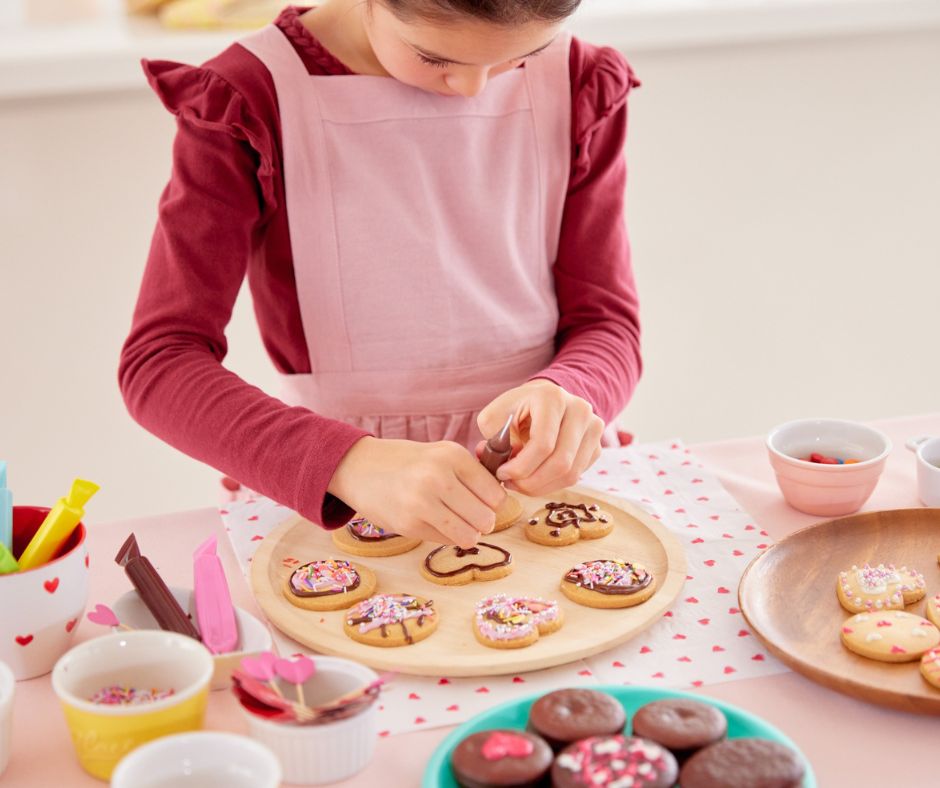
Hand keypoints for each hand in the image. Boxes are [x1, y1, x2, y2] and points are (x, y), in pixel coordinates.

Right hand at [327, 437, 505, 547]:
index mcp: (452, 455)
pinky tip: (431, 522)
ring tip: (456, 523)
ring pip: (470, 535)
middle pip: (486, 517)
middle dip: (483, 522)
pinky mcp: (408, 524)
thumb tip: (502, 502)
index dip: (494, 503)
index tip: (483, 502)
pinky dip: (444, 535)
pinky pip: (445, 540)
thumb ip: (471, 474)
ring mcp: (422, 502)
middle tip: (470, 516)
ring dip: (467, 534)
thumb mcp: (441, 454)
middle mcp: (438, 477)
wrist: (359, 467)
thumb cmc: (408, 462)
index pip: (496, 494)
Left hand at [477, 379, 603, 495]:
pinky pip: (575, 476)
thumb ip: (494, 441)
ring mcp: (593, 428)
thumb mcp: (495, 417)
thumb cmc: (516, 409)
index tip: (502, 473)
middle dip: (531, 482)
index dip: (521, 467)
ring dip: (541, 486)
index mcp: (552, 398)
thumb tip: (503, 465)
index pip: (543, 444)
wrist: (542, 401)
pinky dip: (552, 484)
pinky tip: (535, 477)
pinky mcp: (596, 446)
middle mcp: (579, 410)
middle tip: (510, 483)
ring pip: (571, 474)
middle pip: (561, 463)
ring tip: (520, 482)